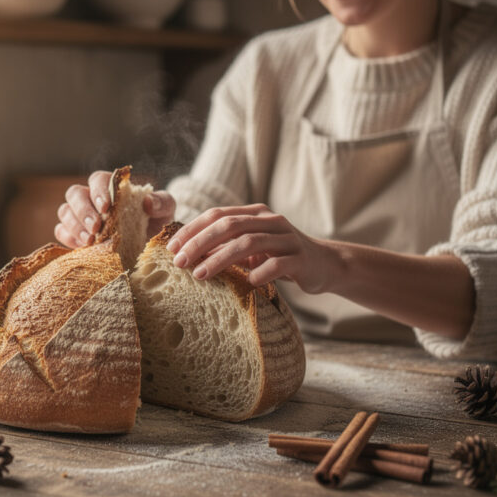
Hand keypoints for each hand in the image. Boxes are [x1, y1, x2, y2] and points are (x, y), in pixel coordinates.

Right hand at [53, 170, 175, 248]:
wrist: (151, 248)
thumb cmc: (156, 223)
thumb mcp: (166, 210)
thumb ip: (162, 202)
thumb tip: (148, 201)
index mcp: (111, 188)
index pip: (98, 179)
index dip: (99, 190)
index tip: (107, 206)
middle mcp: (92, 199)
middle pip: (74, 194)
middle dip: (83, 210)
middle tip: (96, 227)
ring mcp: (81, 217)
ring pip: (65, 212)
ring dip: (74, 225)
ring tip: (90, 240)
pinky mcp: (75, 235)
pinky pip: (61, 232)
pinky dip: (68, 238)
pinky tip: (82, 246)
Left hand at [164, 203, 335, 291]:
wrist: (324, 265)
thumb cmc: (279, 257)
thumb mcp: (252, 247)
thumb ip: (225, 245)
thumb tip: (186, 254)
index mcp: (255, 213)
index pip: (218, 215)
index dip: (193, 229)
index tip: (171, 248)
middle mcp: (271, 221)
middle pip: (230, 225)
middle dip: (200, 243)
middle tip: (180, 262)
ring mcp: (288, 238)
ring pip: (249, 242)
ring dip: (221, 258)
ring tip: (200, 274)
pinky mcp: (301, 258)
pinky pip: (278, 264)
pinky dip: (261, 272)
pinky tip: (248, 282)